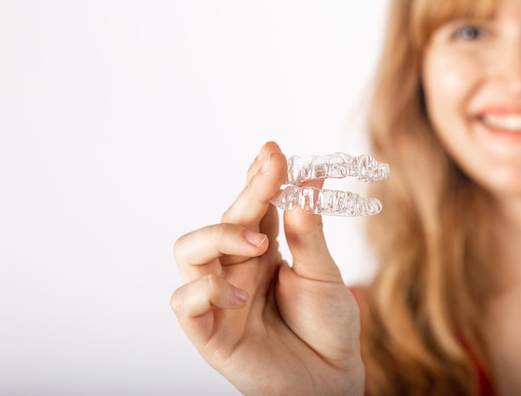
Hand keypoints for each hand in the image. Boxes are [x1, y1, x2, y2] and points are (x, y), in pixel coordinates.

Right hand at [170, 141, 364, 395]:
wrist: (330, 380)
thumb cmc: (327, 327)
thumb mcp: (325, 275)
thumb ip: (309, 232)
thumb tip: (307, 182)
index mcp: (263, 250)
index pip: (252, 206)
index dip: (258, 178)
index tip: (273, 152)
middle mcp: (236, 267)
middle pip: (224, 219)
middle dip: (247, 194)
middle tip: (272, 173)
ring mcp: (219, 298)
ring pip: (188, 251)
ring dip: (220, 236)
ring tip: (259, 243)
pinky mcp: (209, 331)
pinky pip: (186, 302)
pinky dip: (206, 290)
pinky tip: (241, 294)